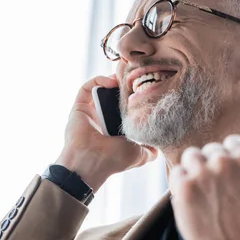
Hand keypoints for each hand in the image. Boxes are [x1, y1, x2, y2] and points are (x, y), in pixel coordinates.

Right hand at [56, 74, 157, 191]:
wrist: (91, 163)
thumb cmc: (114, 160)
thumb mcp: (139, 154)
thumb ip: (150, 150)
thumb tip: (159, 145)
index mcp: (114, 128)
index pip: (124, 108)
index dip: (133, 97)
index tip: (144, 89)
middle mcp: (102, 119)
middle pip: (112, 95)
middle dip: (123, 85)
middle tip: (134, 79)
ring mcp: (90, 112)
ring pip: (100, 89)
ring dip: (112, 80)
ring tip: (125, 76)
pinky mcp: (79, 107)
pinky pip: (87, 88)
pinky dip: (99, 81)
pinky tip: (112, 81)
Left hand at [169, 134, 239, 239]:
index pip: (229, 143)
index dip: (230, 163)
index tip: (234, 183)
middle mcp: (224, 161)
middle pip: (209, 150)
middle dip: (213, 169)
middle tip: (221, 194)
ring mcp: (202, 173)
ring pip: (191, 157)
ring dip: (195, 175)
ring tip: (207, 196)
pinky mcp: (183, 186)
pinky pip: (175, 172)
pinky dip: (180, 186)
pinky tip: (193, 201)